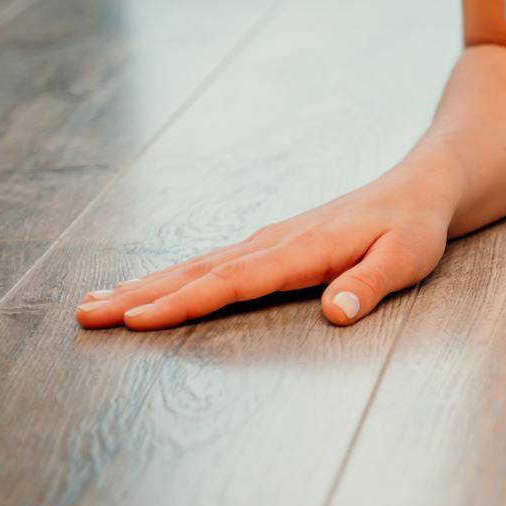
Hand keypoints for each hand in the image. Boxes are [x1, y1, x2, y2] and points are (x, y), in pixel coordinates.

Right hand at [75, 169, 453, 330]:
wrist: (421, 187)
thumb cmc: (415, 228)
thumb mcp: (407, 258)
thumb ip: (371, 285)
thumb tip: (337, 312)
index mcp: (303, 250)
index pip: (235, 280)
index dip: (186, 301)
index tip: (138, 318)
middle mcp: (276, 241)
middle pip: (199, 271)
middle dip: (141, 294)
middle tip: (85, 314)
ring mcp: (270, 240)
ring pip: (197, 265)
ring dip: (145, 284)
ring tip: (93, 303)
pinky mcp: (271, 244)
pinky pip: (213, 262)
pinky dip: (173, 276)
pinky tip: (146, 288)